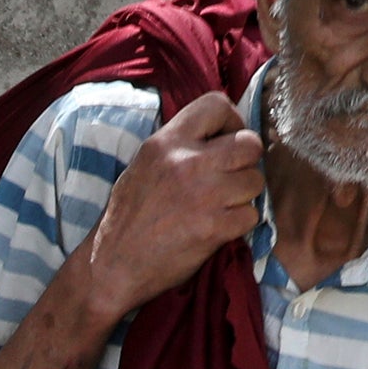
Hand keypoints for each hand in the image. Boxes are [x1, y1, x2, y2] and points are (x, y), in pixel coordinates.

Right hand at [64, 91, 265, 311]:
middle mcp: (187, 162)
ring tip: (220, 205)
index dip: (231, 120)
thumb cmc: (128, 216)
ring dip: (243, 195)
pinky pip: (250, 215)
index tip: (225, 139)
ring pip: (255, 181)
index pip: (216, 104)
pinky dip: (239, 223)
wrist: (113, 264)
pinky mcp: (214, 227)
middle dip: (246, 161)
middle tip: (231, 176)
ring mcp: (203, 195)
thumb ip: (179, 145)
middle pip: (250, 143)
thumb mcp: (144, 164)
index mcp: (166, 142)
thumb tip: (219, 135)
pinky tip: (218, 227)